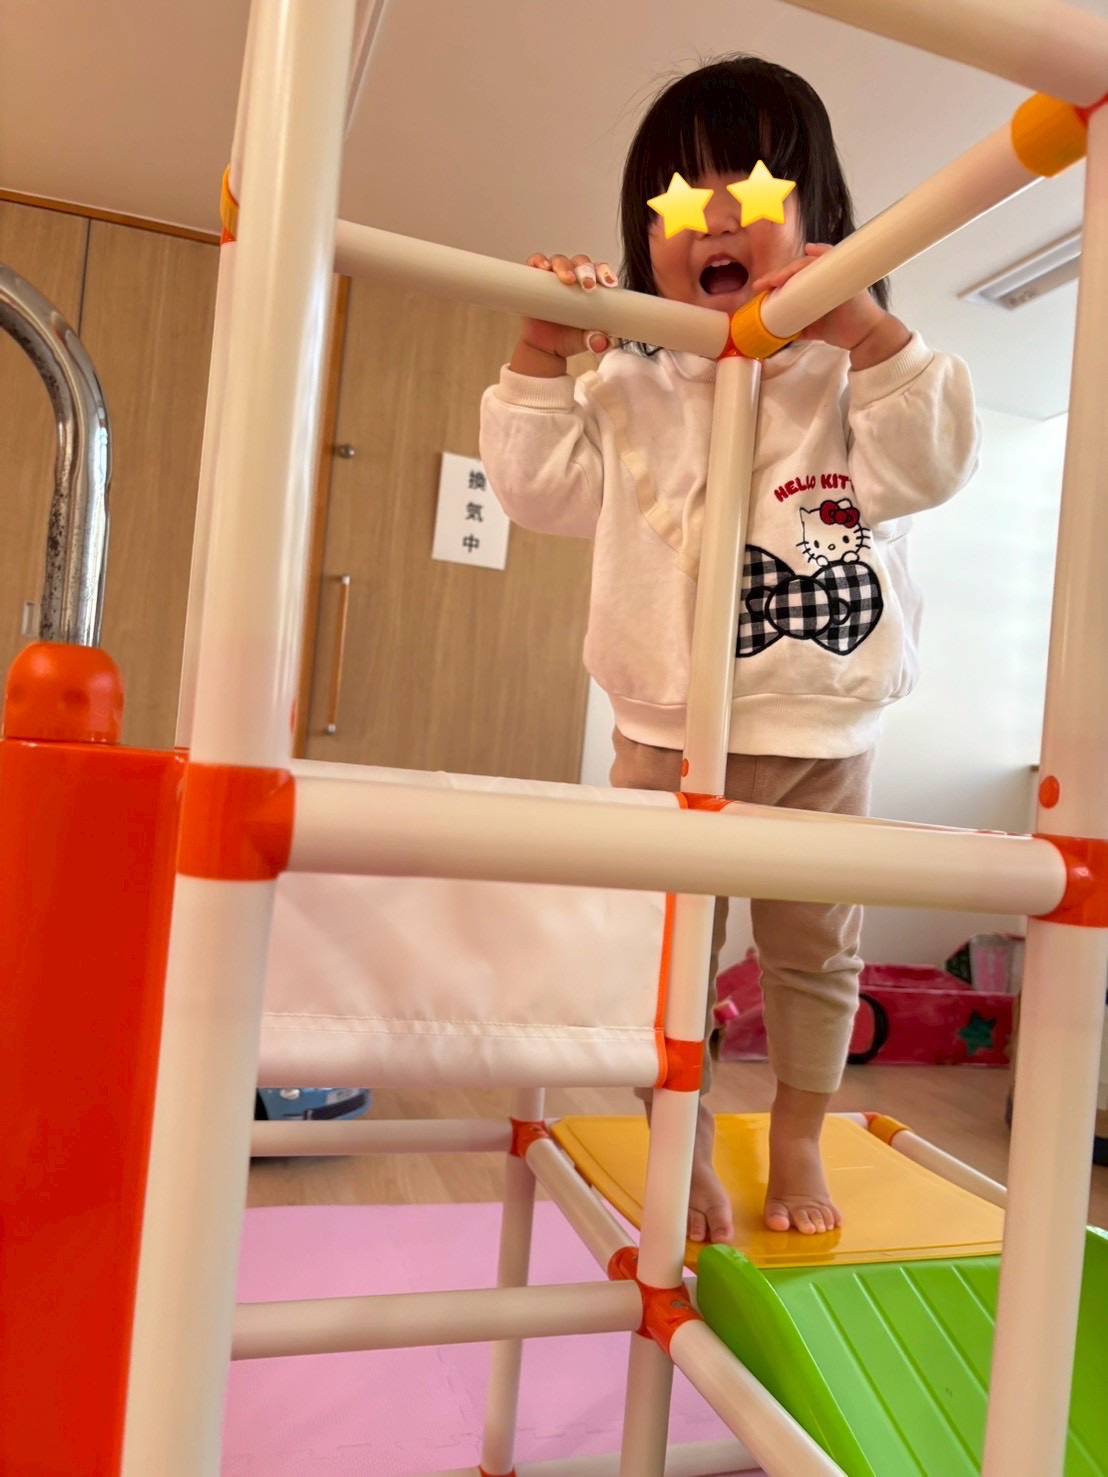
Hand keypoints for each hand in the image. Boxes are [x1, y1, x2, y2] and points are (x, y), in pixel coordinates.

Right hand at [512, 253, 618, 375]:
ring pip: (560, 261)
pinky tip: (544, 267)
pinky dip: (539, 261)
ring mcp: (553, 276)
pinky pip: (536, 262)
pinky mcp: (534, 278)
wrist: (545, 347)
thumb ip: (596, 341)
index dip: (604, 273)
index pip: (599, 271)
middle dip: (586, 269)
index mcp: (589, 286)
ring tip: (567, 279)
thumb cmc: (569, 337)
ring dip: (565, 266)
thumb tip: (601, 343)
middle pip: (581, 262)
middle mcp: (572, 276)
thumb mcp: (585, 340)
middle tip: (587, 284)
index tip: (608, 283)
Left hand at [750, 244, 910, 367]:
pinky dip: (821, 252)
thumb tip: (772, 332)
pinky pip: (833, 258)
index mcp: (814, 284)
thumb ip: (795, 324)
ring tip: (776, 279)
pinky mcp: (846, 275)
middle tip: (761, 285)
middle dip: (777, 275)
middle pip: (797, 268)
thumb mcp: (811, 327)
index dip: (774, 279)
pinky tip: (810, 250)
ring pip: (809, 264)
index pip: (792, 276)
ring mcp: (835, 272)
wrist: (863, 337)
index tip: (759, 288)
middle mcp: (824, 275)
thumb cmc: (840, 328)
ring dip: (791, 269)